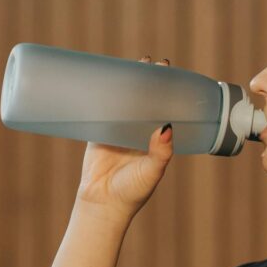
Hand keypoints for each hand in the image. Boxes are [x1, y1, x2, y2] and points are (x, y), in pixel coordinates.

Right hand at [74, 56, 174, 222]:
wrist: (103, 204)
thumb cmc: (132, 192)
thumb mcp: (152, 171)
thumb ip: (160, 153)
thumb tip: (167, 128)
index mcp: (154, 139)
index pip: (163, 107)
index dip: (166, 89)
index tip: (170, 72)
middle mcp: (137, 132)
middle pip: (143, 99)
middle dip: (147, 80)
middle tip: (151, 62)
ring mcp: (116, 131)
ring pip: (121, 102)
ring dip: (124, 83)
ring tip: (129, 64)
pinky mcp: (96, 133)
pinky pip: (98, 110)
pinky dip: (99, 96)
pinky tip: (100, 79)